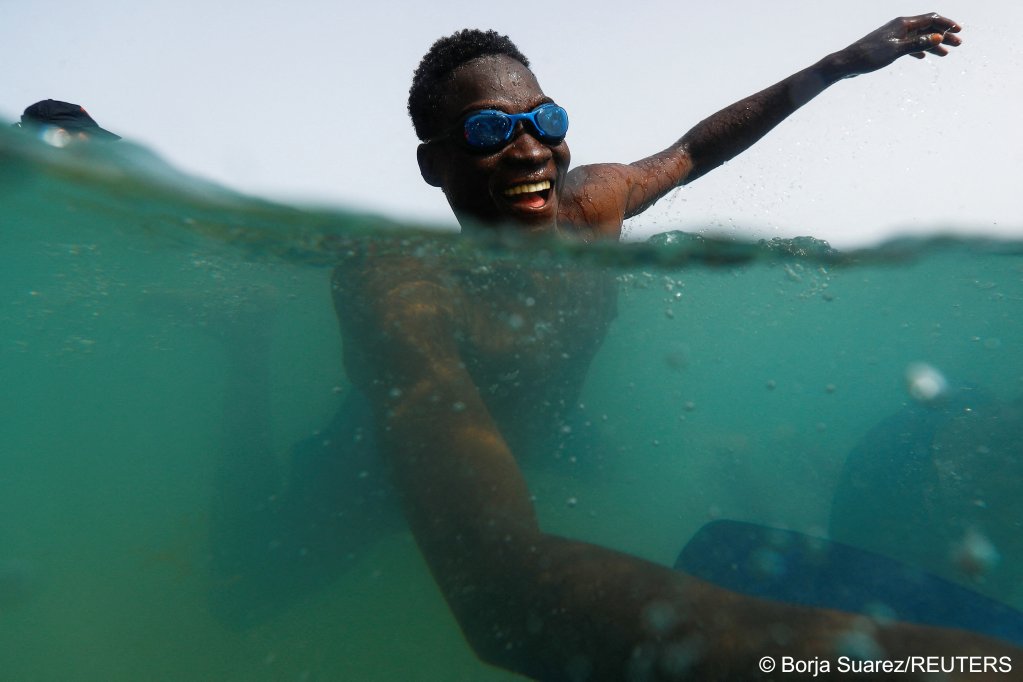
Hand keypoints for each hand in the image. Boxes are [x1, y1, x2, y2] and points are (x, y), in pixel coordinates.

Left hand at [839, 13, 961, 75]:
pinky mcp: (888, 47)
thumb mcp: (896, 50)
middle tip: (958, 44)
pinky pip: (908, 46)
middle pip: (927, 28)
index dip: (946, 23)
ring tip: (945, 54)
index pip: (930, 19)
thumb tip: (938, 38)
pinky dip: (918, 50)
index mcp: (903, 24)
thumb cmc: (869, 56)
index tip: (959, 30)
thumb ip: (917, 44)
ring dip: (933, 44)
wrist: (848, 63)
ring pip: (919, 38)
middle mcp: (899, 27)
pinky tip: (923, 57)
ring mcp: (894, 37)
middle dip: (944, 35)